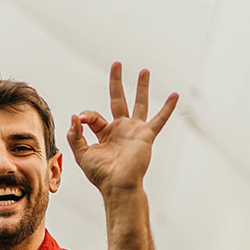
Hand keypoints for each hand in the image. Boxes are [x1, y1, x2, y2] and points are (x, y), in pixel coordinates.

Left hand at [67, 62, 177, 194]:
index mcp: (104, 133)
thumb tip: (74, 117)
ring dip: (141, 87)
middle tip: (116, 64)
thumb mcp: (81, 154)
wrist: (118, 185)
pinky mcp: (146, 135)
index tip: (80, 121)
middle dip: (116, 82)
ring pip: (139, 103)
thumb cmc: (100, 174)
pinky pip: (159, 119)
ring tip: (144, 71)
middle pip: (118, 99)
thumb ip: (75, 136)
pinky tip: (175, 94)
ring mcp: (134, 130)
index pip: (94, 116)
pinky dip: (168, 107)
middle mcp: (120, 129)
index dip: (85, 116)